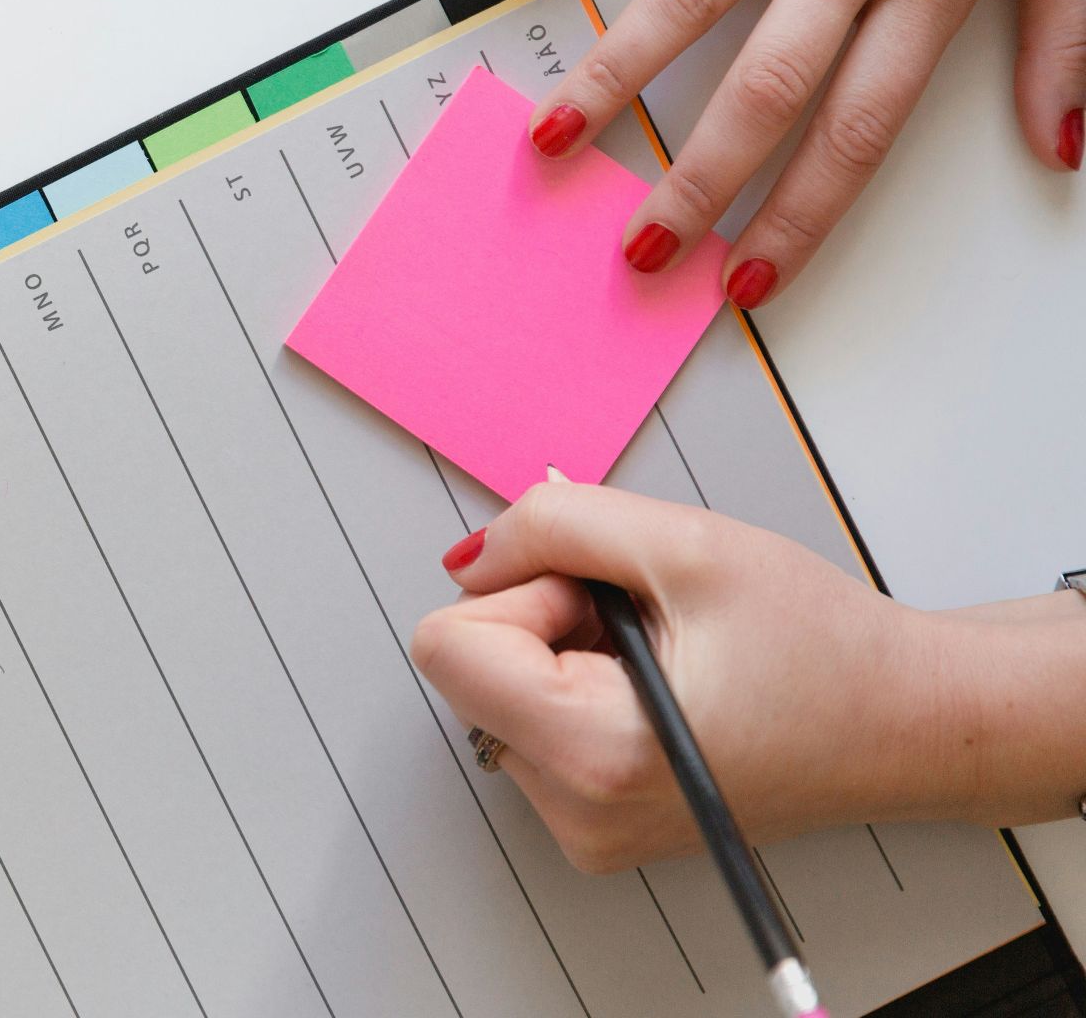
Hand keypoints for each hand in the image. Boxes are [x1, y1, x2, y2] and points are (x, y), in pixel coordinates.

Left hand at [411, 482, 1085, 873]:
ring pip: (497, 692)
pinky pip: (531, 724)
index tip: (605, 598)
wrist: (907, 723)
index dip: (521, 593)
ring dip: (566, 653)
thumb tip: (470, 555)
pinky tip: (662, 689)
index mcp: (593, 753)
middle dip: (545, 621)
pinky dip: (581, 688)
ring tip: (668, 659)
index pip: (446, 646)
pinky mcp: (592, 823)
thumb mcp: (685, 544)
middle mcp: (575, 811)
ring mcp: (581, 827)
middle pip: (467, 669)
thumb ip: (553, 526)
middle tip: (649, 625)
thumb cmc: (822, 645)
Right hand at [526, 0, 1085, 307]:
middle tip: (643, 243)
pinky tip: (571, 50)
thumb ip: (1064, 34)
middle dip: (695, 180)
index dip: (795, 217)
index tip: (748, 276)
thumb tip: (1054, 139)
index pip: (854, 130)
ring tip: (557, 138)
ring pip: (687, 0)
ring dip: (613, 77)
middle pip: (763, 89)